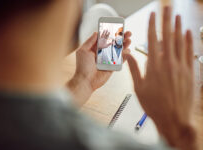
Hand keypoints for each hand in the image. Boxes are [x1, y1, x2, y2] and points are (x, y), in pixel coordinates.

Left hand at [67, 31, 130, 105]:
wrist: (85, 81)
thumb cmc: (82, 67)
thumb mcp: (83, 51)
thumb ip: (90, 41)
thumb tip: (96, 32)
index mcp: (95, 48)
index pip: (105, 37)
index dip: (111, 32)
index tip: (118, 27)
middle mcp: (102, 53)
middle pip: (114, 43)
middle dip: (121, 38)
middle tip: (128, 33)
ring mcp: (108, 59)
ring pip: (118, 50)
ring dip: (125, 45)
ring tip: (129, 41)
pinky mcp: (112, 67)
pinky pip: (120, 60)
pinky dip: (125, 56)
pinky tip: (128, 51)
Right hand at [126, 7, 197, 149]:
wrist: (174, 118)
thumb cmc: (154, 105)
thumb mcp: (138, 88)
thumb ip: (133, 68)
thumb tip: (127, 55)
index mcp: (154, 66)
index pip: (152, 40)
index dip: (152, 25)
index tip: (153, 15)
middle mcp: (168, 63)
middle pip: (167, 36)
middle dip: (166, 20)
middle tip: (167, 7)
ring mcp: (181, 66)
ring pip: (180, 41)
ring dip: (178, 27)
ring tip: (177, 15)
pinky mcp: (190, 72)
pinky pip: (190, 52)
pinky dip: (189, 40)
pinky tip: (188, 32)